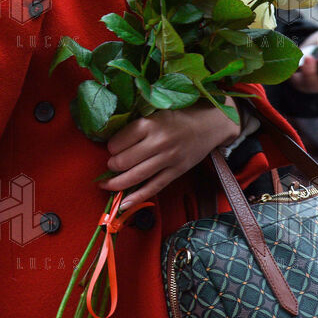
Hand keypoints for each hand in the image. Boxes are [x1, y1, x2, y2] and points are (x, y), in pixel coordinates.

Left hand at [102, 101, 240, 208]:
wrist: (209, 124)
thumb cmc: (179, 116)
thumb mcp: (155, 113)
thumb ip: (136, 125)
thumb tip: (112, 142)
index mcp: (150, 124)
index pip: (118, 142)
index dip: (110, 147)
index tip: (111, 148)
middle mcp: (158, 142)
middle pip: (124, 161)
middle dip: (112, 166)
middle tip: (111, 164)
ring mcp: (168, 159)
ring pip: (136, 176)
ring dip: (117, 183)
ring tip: (107, 185)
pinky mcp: (176, 172)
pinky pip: (153, 188)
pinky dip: (137, 198)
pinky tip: (124, 204)